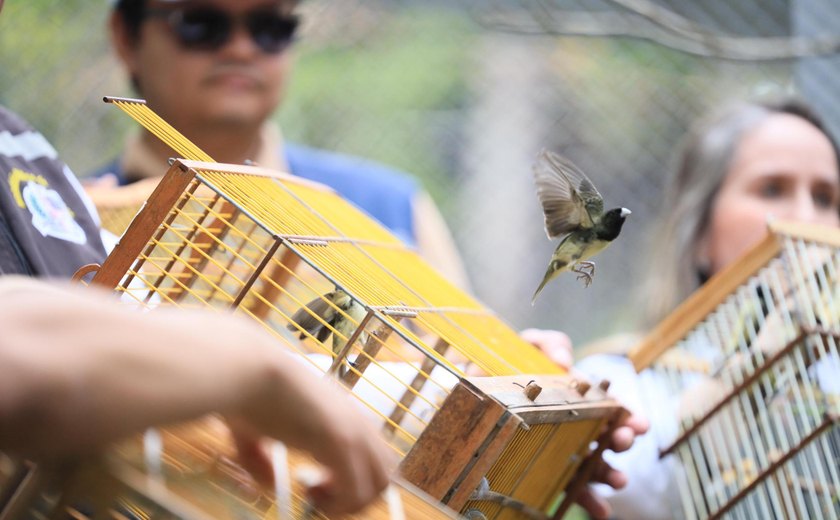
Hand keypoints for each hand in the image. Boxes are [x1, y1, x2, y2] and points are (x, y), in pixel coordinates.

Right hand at [230, 357, 394, 516]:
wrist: (249, 370)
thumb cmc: (248, 394)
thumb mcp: (255, 431)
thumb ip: (260, 459)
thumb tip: (269, 483)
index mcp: (343, 415)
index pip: (375, 455)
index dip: (352, 479)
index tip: (316, 484)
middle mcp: (355, 421)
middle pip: (386, 473)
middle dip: (358, 496)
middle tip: (320, 496)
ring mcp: (352, 430)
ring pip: (380, 484)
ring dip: (351, 503)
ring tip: (316, 499)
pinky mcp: (341, 440)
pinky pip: (357, 491)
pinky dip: (338, 506)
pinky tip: (310, 496)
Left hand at [524, 330, 650, 517]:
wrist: (476, 383)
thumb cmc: (510, 364)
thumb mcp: (529, 347)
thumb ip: (550, 344)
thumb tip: (564, 362)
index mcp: (578, 397)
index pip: (609, 408)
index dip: (626, 416)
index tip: (640, 423)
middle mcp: (576, 425)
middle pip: (605, 437)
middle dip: (620, 440)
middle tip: (624, 440)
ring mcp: (563, 449)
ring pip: (593, 464)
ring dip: (609, 473)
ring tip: (619, 480)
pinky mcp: (545, 468)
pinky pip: (569, 487)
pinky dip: (589, 500)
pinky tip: (602, 511)